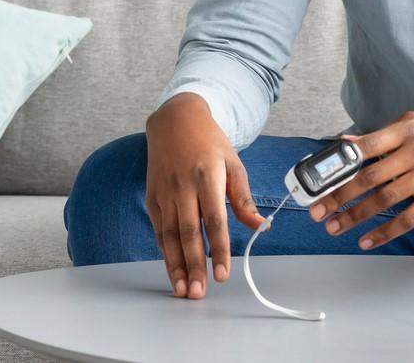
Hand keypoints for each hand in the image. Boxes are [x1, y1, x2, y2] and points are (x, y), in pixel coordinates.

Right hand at [144, 93, 264, 299]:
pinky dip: (164, 252)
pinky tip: (172, 270)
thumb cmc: (210, 143)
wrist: (175, 121)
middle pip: (188, 233)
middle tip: (198, 293)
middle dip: (193, 265)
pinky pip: (159, 230)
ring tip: (182, 290)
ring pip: (168, 236)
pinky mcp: (153, 198)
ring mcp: (165, 193)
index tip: (222, 274)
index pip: (214, 220)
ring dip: (175, 266)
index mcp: (207, 177)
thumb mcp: (233, 163)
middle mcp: (183, 187)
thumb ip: (243, 197)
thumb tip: (260, 225)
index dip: (217, 249)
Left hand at [309, 110, 413, 250]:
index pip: (365, 147)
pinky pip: (408, 219)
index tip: (318, 179)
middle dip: (339, 196)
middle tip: (318, 210)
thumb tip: (348, 143)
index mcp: (408, 129)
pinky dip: (385, 232)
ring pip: (384, 199)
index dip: (338, 165)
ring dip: (355, 216)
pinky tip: (368, 240)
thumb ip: (385, 134)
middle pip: (369, 177)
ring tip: (335, 227)